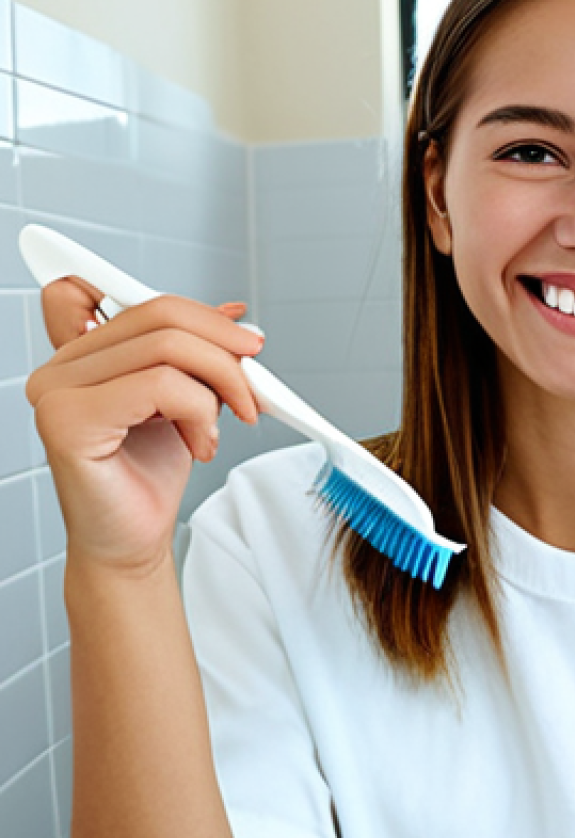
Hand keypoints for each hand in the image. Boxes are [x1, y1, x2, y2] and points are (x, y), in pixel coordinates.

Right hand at [25, 279, 264, 574]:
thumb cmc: (149, 474)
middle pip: (162, 315)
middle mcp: (60, 366)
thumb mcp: (183, 398)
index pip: (136, 297)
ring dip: (220, 385)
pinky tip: (201, 443)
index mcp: (82, 352)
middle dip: (225, 346)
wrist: (134, 540)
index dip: (192, 306)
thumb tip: (234, 312)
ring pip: (169, 347)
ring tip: (225, 424)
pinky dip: (202, 411)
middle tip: (256, 385)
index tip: (240, 329)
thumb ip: (192, 353)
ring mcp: (56, 391)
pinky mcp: (68, 421)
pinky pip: (161, 386)